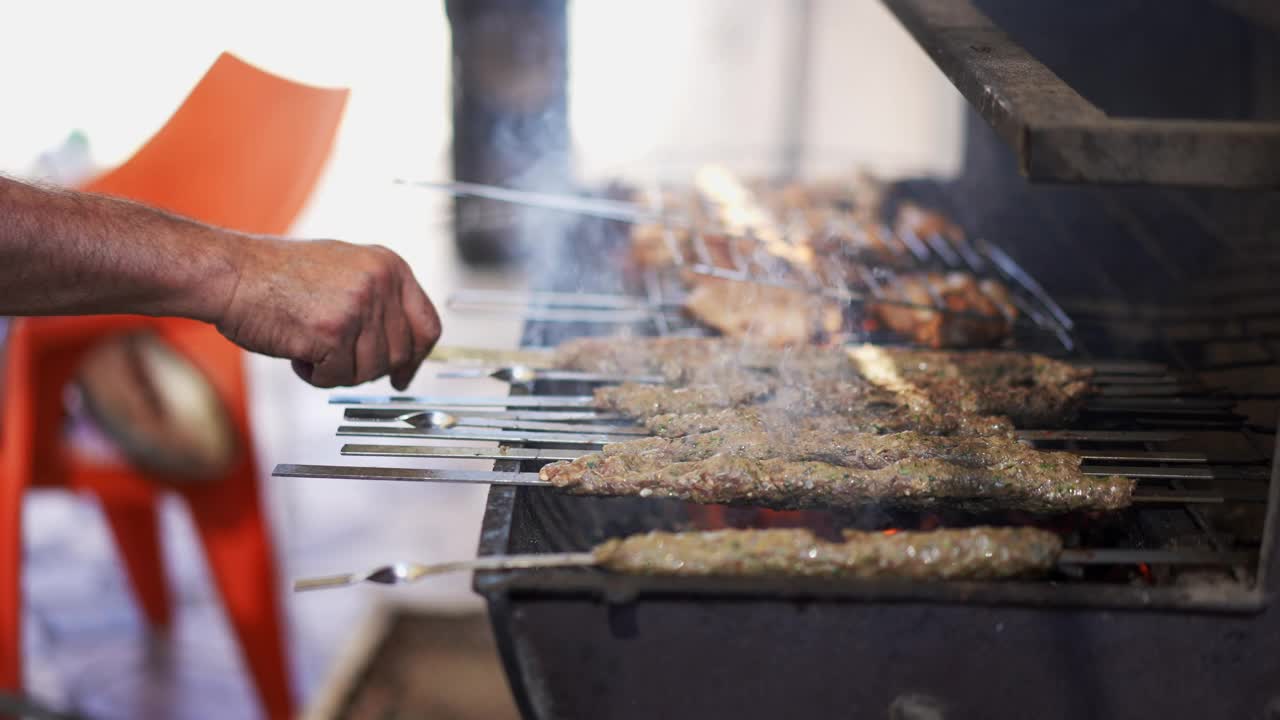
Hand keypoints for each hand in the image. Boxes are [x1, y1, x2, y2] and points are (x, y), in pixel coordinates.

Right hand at [215, 237, 439, 388]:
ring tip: (309, 343)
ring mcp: (359, 306)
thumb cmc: (278, 276)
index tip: (404, 375)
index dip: (417, 358)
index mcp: (390, 265)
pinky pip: (338, 378)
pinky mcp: (334, 332)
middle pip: (398, 355)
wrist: (232, 274)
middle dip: (367, 366)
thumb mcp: (346, 271)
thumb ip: (381, 300)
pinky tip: (297, 350)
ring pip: (370, 371)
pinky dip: (315, 375)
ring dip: (338, 370)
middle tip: (334, 356)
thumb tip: (407, 347)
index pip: (427, 325)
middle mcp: (381, 282)